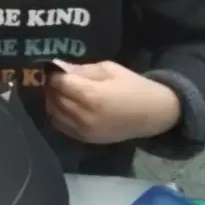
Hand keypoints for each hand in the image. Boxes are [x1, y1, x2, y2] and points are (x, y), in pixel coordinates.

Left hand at [46, 60, 180, 143]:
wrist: (153, 115)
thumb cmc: (134, 87)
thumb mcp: (110, 70)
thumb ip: (82, 69)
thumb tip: (59, 65)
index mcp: (92, 96)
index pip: (59, 83)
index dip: (54, 74)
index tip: (55, 68)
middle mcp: (84, 116)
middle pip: (54, 98)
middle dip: (51, 86)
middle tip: (55, 78)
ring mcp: (84, 130)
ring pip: (54, 113)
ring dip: (52, 100)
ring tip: (60, 91)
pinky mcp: (85, 139)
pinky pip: (61, 126)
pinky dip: (58, 114)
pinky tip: (64, 105)